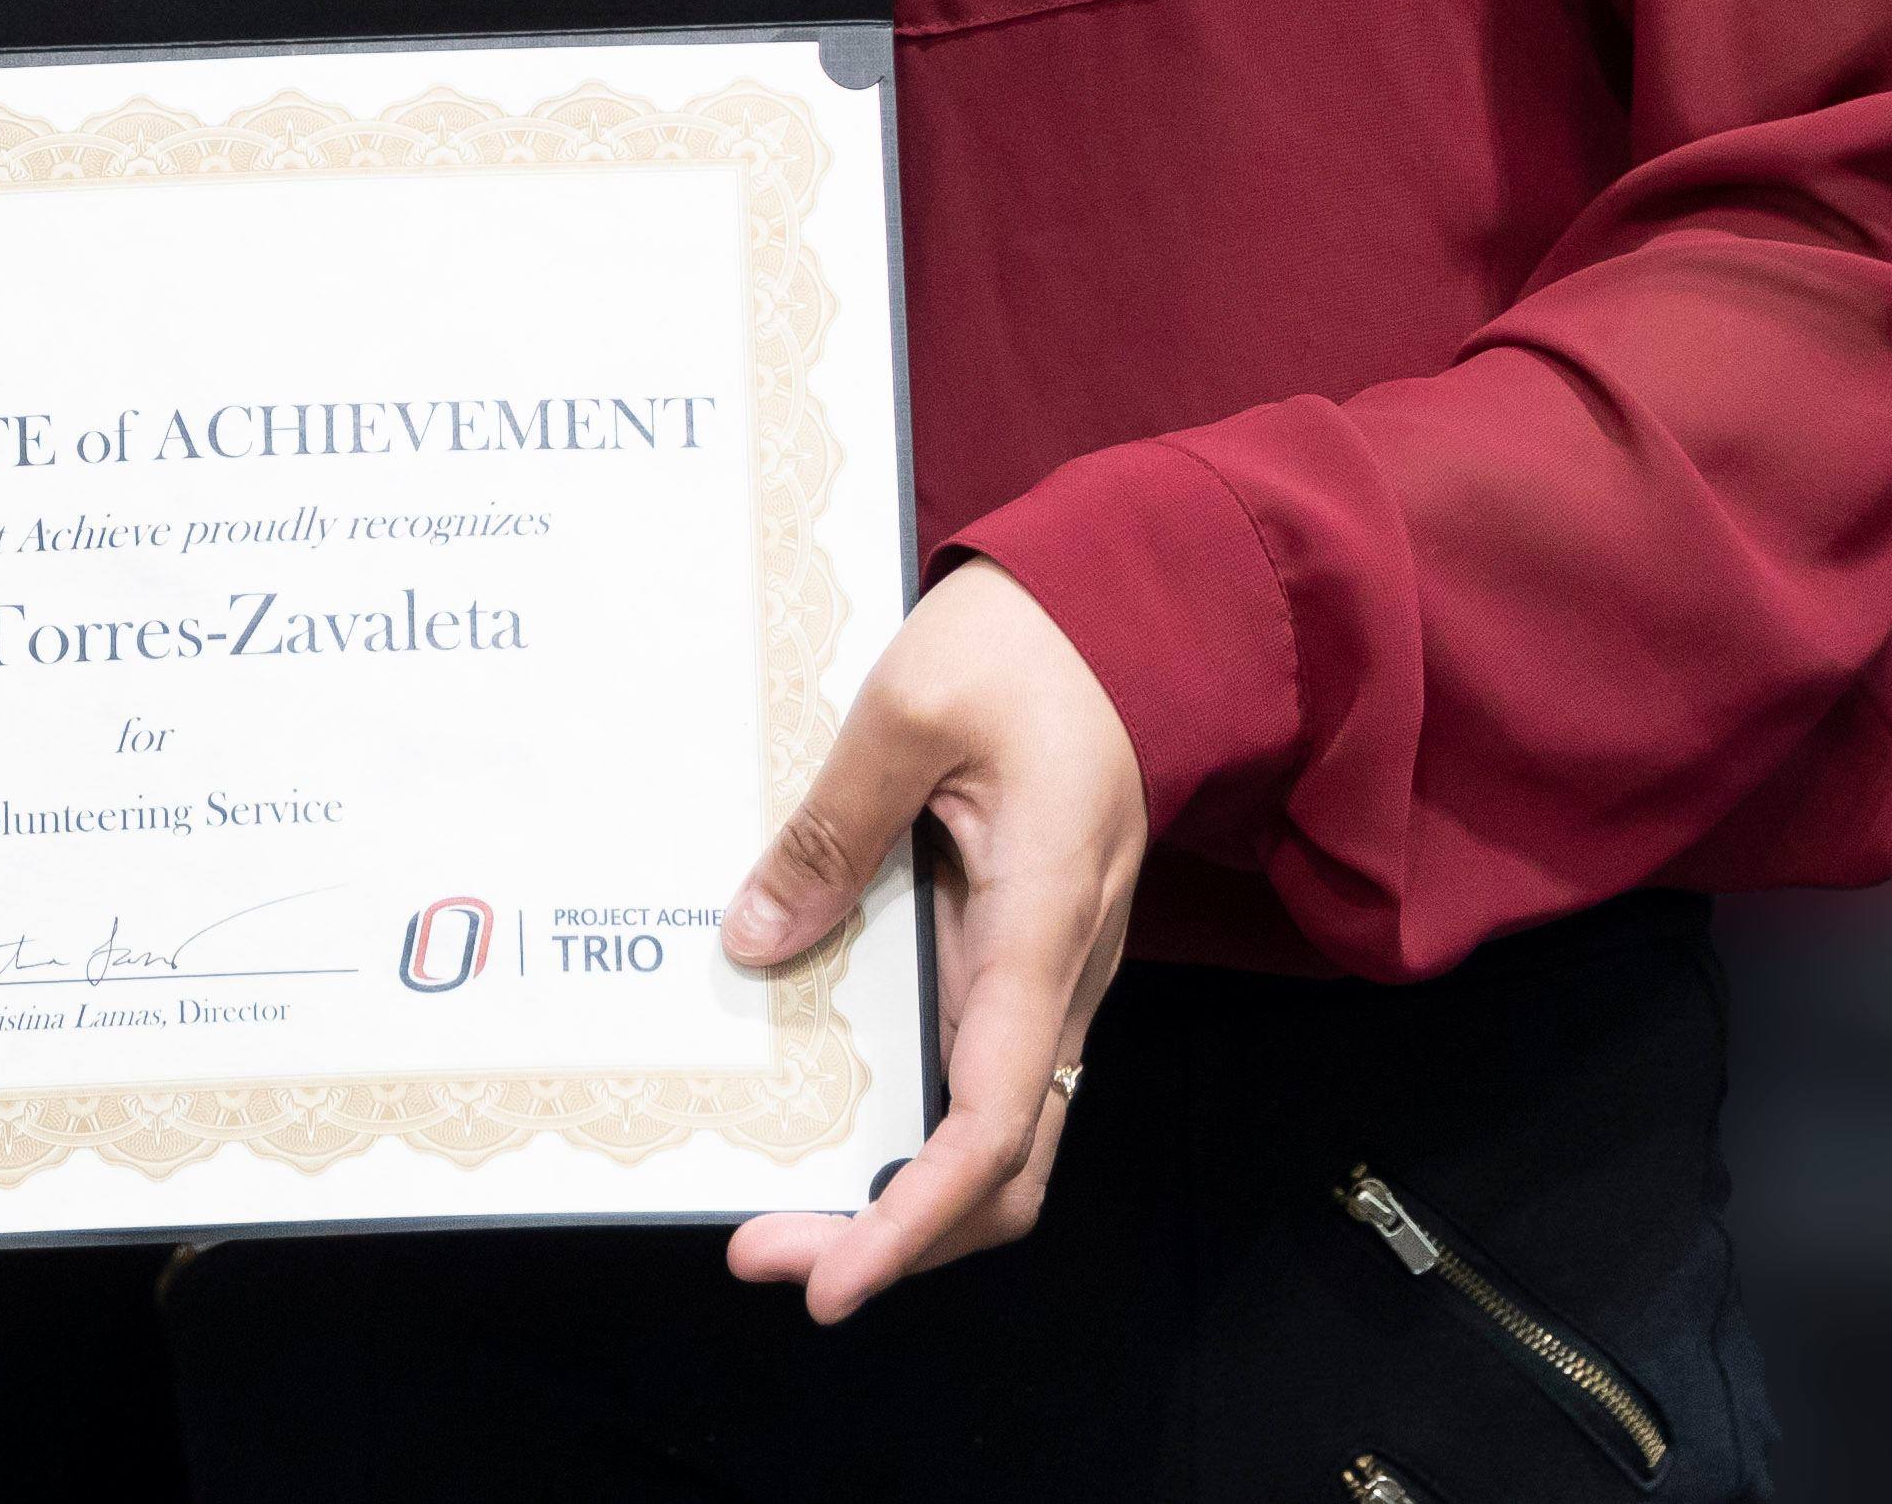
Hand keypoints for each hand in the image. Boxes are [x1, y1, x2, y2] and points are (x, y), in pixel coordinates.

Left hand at [718, 558, 1146, 1321]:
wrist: (1137, 611)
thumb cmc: (1036, 648)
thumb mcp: (910, 713)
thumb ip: (832, 832)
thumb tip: (754, 942)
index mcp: (1040, 933)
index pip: (992, 1131)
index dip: (912, 1224)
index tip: (831, 1281)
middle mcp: (1057, 980)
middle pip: (999, 1171)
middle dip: (889, 1235)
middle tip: (763, 1249)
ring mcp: (1044, 974)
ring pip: (990, 1134)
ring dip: (896, 1189)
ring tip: (778, 1199)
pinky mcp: (1019, 952)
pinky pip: (972, 1068)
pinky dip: (906, 1121)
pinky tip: (824, 1104)